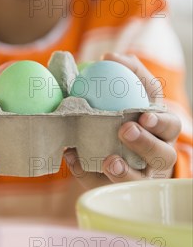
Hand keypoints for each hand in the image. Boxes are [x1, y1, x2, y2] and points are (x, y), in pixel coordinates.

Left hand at [64, 53, 180, 189]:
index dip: (161, 122)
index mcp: (162, 130)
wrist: (115, 139)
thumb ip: (127, 69)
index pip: (170, 126)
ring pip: (140, 181)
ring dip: (125, 170)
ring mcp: (140, 176)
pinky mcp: (117, 189)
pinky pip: (105, 186)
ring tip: (108, 160)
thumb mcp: (134, 88)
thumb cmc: (129, 110)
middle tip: (125, 131)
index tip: (144, 115)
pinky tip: (76, 162)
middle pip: (162, 155)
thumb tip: (110, 57)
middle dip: (146, 144)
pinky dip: (90, 175)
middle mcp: (157, 155)